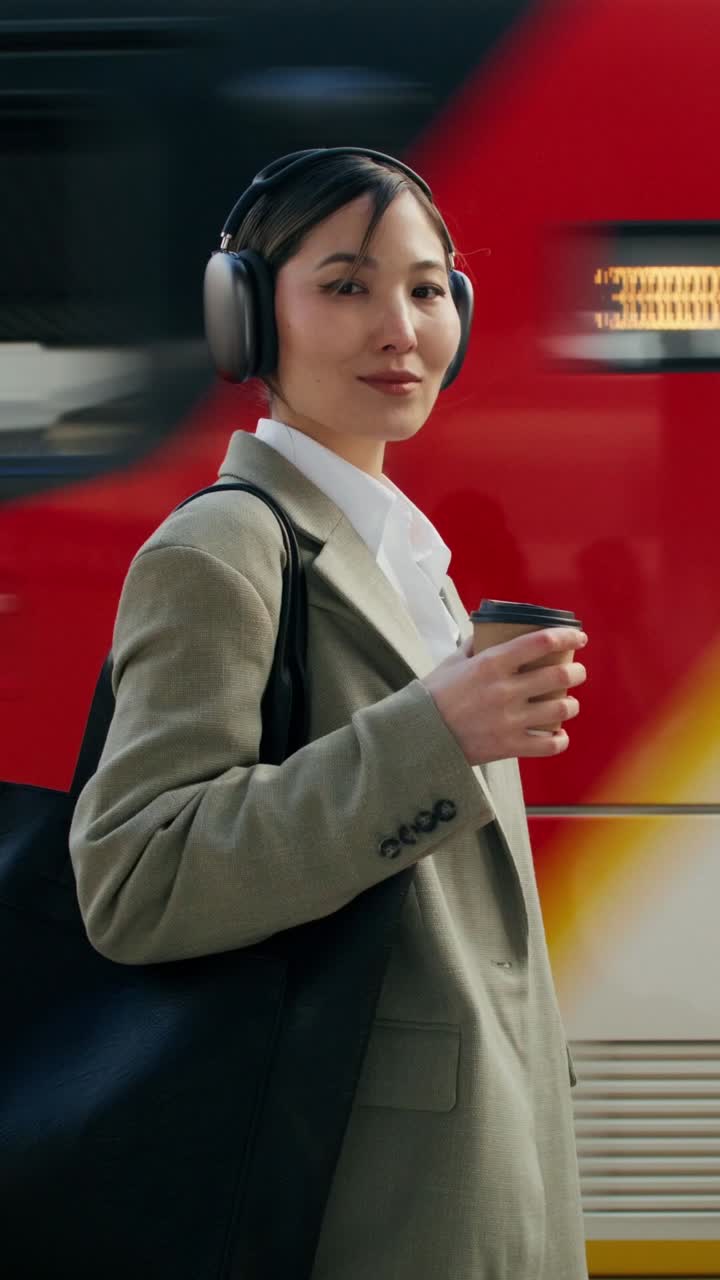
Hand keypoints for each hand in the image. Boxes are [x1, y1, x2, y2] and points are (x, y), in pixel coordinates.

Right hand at [420, 627, 587, 765]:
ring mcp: (509, 720)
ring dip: (571, 704)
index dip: (566, 636)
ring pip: (561, 709)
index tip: (578, 637)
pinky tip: (558, 734)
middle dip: (577, 672)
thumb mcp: (452, 662)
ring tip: (568, 703)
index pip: (540, 642)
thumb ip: (474, 645)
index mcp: (491, 663)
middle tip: (577, 672)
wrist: (420, 735)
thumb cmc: (435, 695)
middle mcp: (504, 690)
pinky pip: (550, 745)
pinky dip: (560, 739)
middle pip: (559, 676)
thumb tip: (488, 630)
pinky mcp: (509, 746)